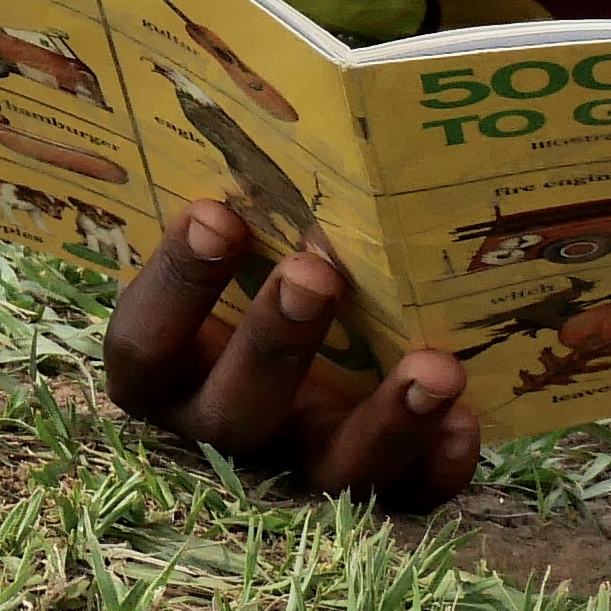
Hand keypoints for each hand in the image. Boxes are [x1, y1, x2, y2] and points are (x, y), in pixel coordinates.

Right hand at [104, 200, 478, 509]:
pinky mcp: (372, 494)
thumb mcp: (234, 247)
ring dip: (384, 421)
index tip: (216, 211)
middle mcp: (222, 426)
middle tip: (316, 273)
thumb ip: (240, 210)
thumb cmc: (255, 269)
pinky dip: (437, 464)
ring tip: (434, 367)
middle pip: (236, 410)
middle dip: (276, 343)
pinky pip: (406, 498)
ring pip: (330, 471)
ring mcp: (298, 465)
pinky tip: (465, 418)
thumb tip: (268, 112)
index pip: (145, 341)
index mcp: (166, 369)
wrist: (313, 343)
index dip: (177, 284)